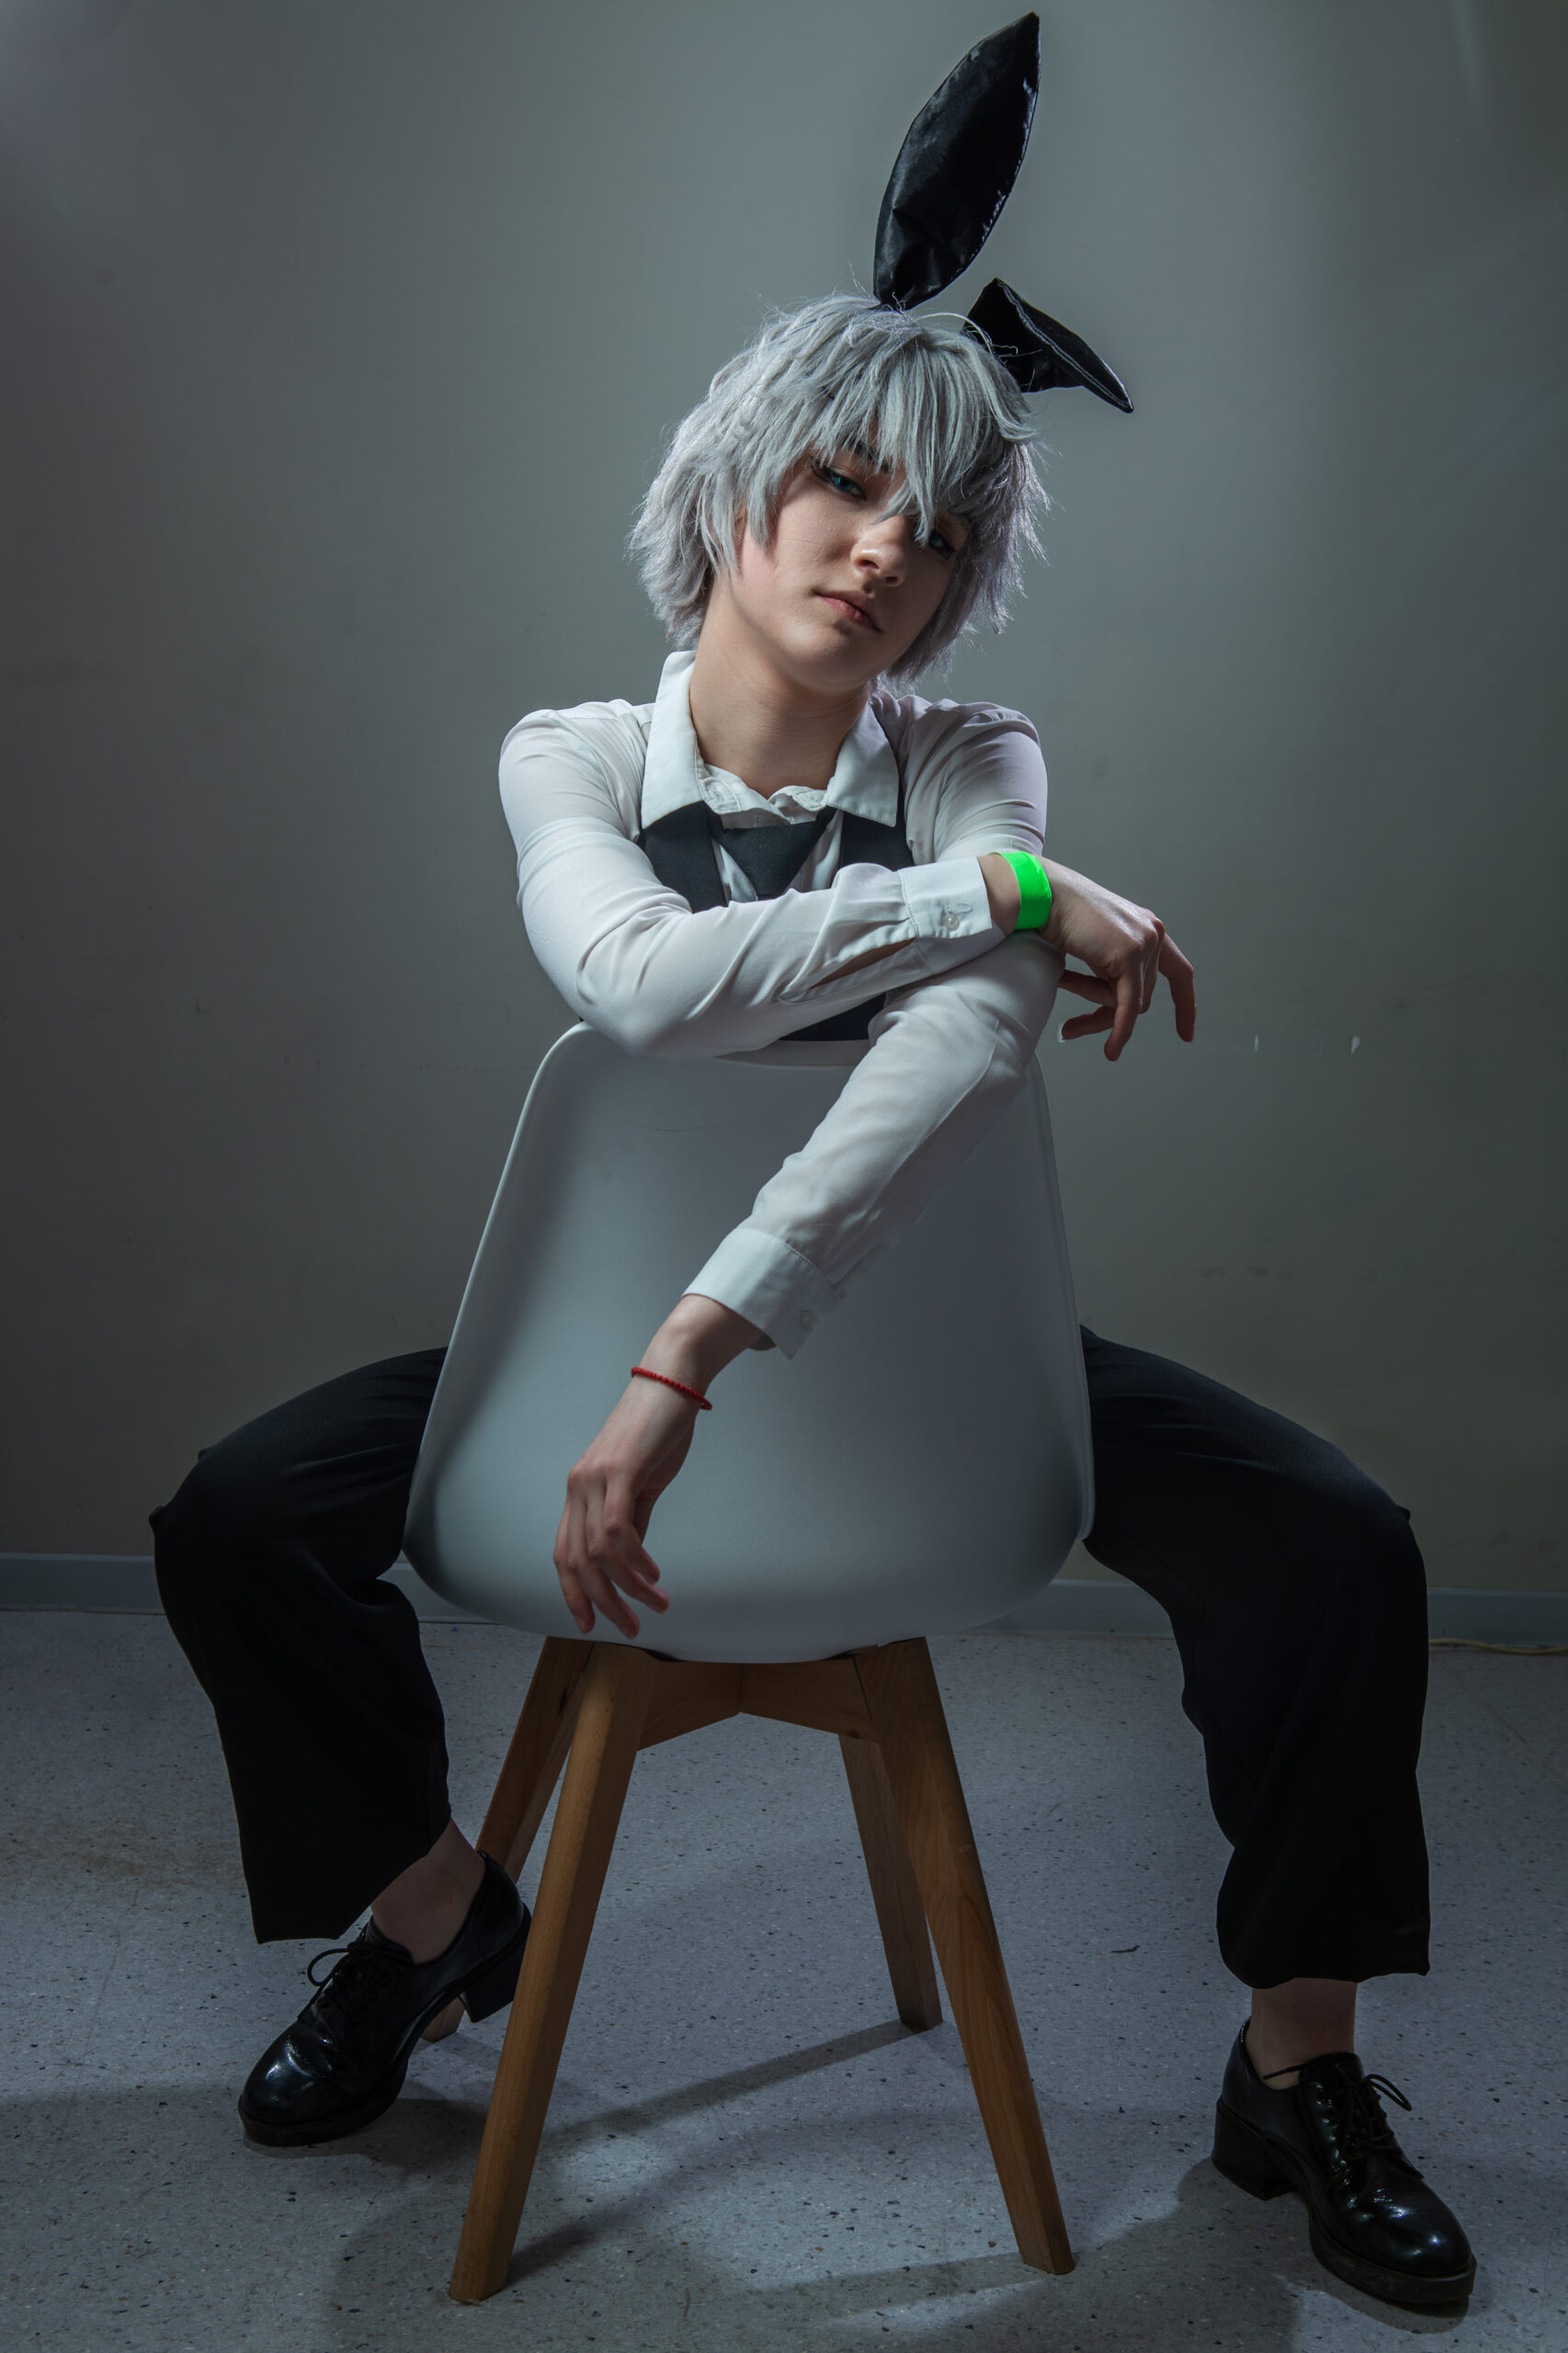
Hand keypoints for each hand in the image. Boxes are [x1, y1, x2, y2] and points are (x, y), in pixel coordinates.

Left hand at [553, 1375, 693, 1638]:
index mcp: (579, 1492)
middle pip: (578, 1562)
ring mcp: (595, 1478)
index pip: (564, 1554)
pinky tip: (653, 1573)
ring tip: (655, 1603)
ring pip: (599, 1552)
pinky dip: (635, 1559)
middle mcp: (578, 1487)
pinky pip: (618, 1529)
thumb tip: (632, 1560)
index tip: (590, 1623)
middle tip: (630, 1627)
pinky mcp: (619, 1471)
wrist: (671, 1382)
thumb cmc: (658, 1430)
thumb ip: (633, 1520)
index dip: (573, 1593)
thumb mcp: (641, 1484)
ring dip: (628, 1587)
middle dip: (603, 1603)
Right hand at [1042, 860, 1195, 1060]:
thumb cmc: (1057, 915)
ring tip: (1068, 1022)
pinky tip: (1112, 1049)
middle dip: (1109, 1018)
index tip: (1186, 1033)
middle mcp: (1152, 932)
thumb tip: (1115, 1009)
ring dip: (1097, 1016)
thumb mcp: (1093, 948)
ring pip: (1132, 1003)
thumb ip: (1110, 971)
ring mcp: (1145, 942)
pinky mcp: (1129, 954)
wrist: (1042, 895)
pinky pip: (1129, 1005)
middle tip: (1075, 1030)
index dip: (1185, 1004)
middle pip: (1143, 996)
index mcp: (1146, 928)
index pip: (1178, 972)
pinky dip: (1121, 1030)